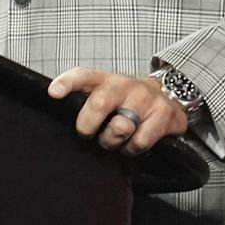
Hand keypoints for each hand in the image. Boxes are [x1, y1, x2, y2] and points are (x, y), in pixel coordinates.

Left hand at [48, 67, 190, 154]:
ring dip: (112, 141)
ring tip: (114, 140)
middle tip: (88, 133)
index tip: (54, 93)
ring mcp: (147, 99)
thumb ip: (85, 99)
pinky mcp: (165, 114)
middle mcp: (127, 86)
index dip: (67, 82)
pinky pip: (139, 141)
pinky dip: (132, 148)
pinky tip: (133, 142)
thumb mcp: (107, 92)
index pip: (84, 76)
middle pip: (100, 102)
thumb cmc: (128, 99)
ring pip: (120, 128)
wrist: (171, 95)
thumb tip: (57, 107)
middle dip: (88, 125)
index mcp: (107, 80)